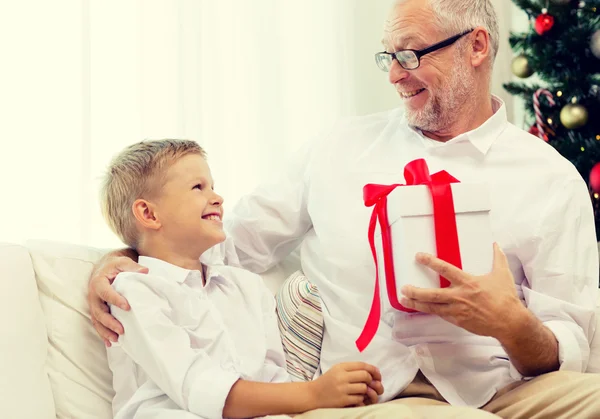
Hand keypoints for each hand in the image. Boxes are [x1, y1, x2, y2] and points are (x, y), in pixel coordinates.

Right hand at [87, 254, 147, 346]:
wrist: (105, 267)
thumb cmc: (114, 265)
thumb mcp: (123, 262)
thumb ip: (132, 266)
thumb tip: (145, 271)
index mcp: (98, 282)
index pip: (106, 292)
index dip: (115, 299)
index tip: (127, 306)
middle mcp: (93, 295)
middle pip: (98, 311)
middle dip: (109, 322)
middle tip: (121, 329)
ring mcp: (94, 304)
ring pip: (97, 320)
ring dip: (105, 331)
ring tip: (116, 339)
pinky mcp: (96, 310)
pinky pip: (98, 323)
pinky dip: (103, 333)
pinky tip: (110, 342)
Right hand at [311, 362, 382, 408]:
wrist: (313, 394)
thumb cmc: (328, 381)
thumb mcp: (337, 370)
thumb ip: (352, 369)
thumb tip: (372, 371)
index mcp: (341, 367)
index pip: (361, 365)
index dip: (372, 369)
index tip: (377, 374)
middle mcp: (341, 376)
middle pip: (365, 375)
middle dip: (370, 380)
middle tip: (369, 383)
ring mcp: (342, 389)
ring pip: (363, 388)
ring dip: (365, 390)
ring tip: (360, 391)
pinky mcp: (342, 400)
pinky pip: (359, 398)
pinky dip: (360, 398)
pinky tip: (356, 397)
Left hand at [400, 243, 526, 340]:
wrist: (509, 322)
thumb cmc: (506, 298)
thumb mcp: (503, 274)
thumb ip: (497, 258)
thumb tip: (496, 244)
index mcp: (467, 282)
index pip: (445, 269)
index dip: (430, 262)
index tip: (419, 256)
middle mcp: (459, 296)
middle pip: (431, 294)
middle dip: (415, 291)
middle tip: (403, 288)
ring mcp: (457, 310)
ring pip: (432, 307)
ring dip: (416, 304)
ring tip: (404, 300)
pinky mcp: (458, 321)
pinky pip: (441, 315)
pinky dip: (430, 311)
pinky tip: (421, 309)